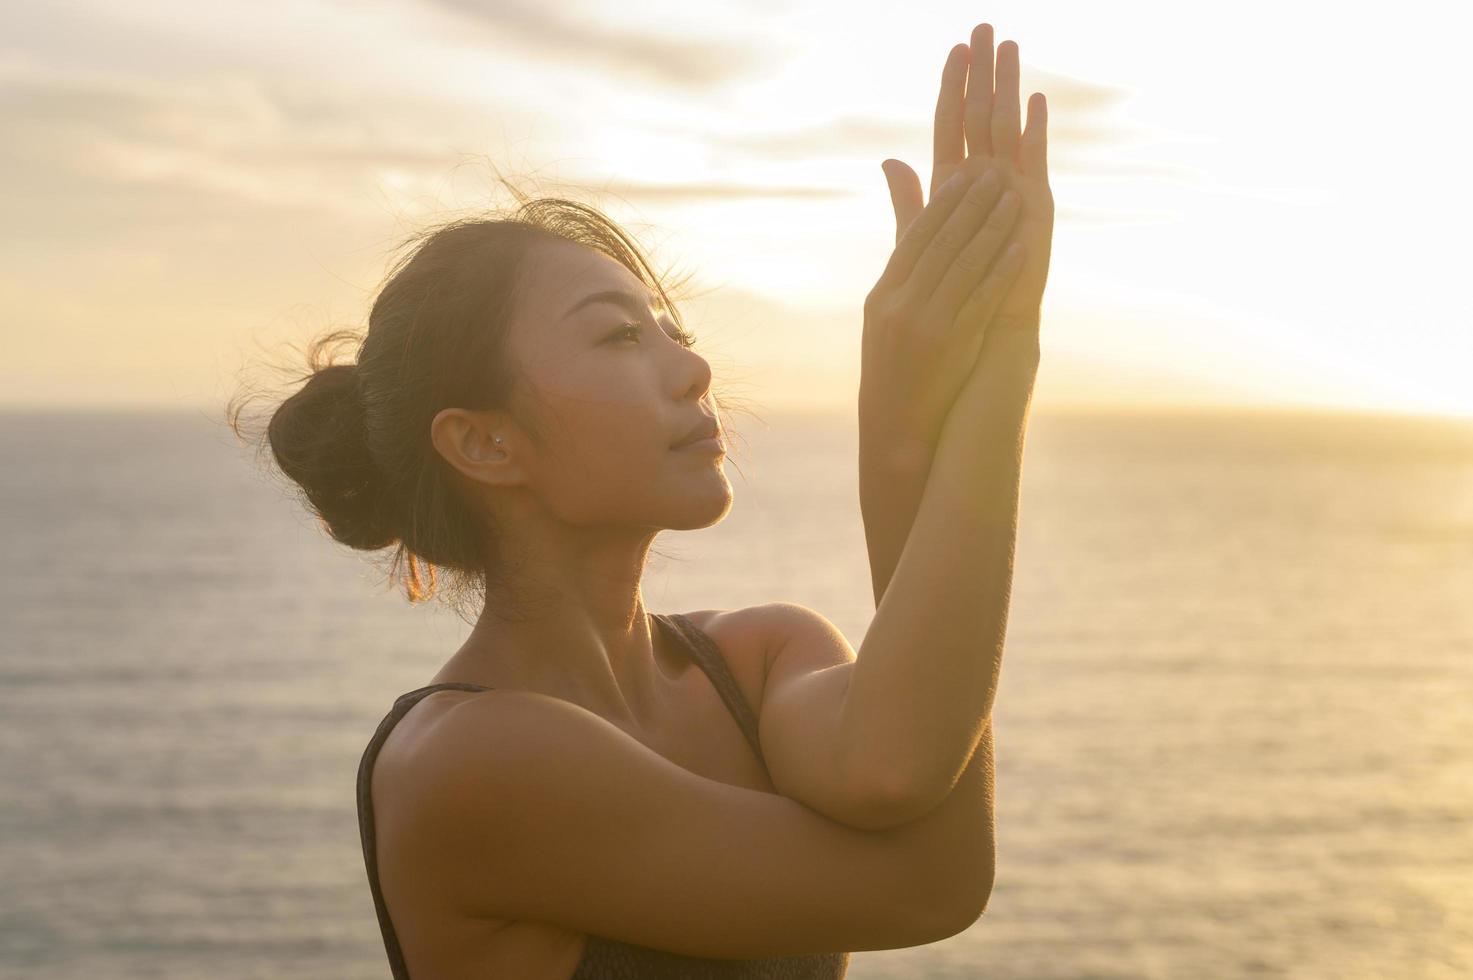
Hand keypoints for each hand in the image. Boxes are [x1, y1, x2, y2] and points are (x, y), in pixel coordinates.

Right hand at [860, 161, 1028, 455]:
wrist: (898, 423)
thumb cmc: (893, 362)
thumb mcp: (885, 312)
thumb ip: (898, 261)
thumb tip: (892, 206)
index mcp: (882, 296)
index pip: (914, 238)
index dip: (942, 205)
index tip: (966, 175)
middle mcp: (902, 307)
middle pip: (941, 245)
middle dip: (972, 207)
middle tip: (998, 175)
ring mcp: (927, 327)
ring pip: (964, 267)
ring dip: (992, 230)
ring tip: (1014, 202)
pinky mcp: (954, 346)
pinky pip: (981, 300)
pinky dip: (1001, 272)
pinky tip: (1019, 249)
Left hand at [881, 23, 1052, 333]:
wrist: (986, 323)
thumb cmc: (951, 287)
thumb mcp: (922, 237)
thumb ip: (909, 197)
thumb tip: (888, 160)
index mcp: (955, 180)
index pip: (952, 121)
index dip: (953, 85)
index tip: (955, 48)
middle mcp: (987, 175)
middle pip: (982, 111)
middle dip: (983, 69)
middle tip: (985, 26)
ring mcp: (1013, 183)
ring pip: (1008, 123)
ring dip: (1008, 85)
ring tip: (1009, 45)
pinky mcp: (1033, 202)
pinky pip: (1035, 157)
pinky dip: (1035, 128)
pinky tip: (1035, 99)